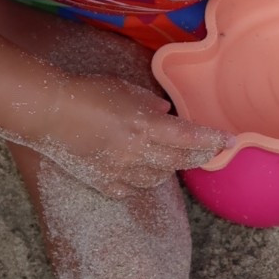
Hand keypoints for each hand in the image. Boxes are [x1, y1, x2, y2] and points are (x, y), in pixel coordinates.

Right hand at [37, 74, 232, 196]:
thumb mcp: (124, 89)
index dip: (211, 140)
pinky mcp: (104, 183)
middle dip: (198, 156)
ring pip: (158, 178)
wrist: (49, 113)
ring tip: (169, 157)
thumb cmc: (86, 93)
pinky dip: (140, 180)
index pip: (189, 137)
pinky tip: (139, 171)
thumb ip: (149, 104)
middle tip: (208, 151)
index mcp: (145, 126)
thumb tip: (167, 114)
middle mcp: (137, 152)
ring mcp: (121, 171)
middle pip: (179, 161)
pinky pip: (132, 189)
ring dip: (168, 167)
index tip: (229, 141)